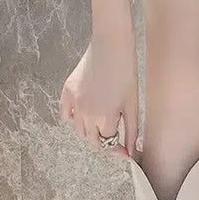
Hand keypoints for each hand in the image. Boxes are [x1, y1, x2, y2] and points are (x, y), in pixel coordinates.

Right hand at [59, 31, 138, 159]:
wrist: (111, 47)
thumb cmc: (126, 74)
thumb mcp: (133, 105)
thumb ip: (131, 132)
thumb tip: (130, 152)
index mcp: (105, 119)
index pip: (108, 145)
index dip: (117, 149)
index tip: (124, 152)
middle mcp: (86, 115)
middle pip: (92, 140)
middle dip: (104, 142)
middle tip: (114, 136)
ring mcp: (74, 104)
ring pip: (78, 130)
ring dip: (89, 131)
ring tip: (101, 122)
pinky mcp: (67, 92)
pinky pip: (65, 114)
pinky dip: (72, 118)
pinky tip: (83, 113)